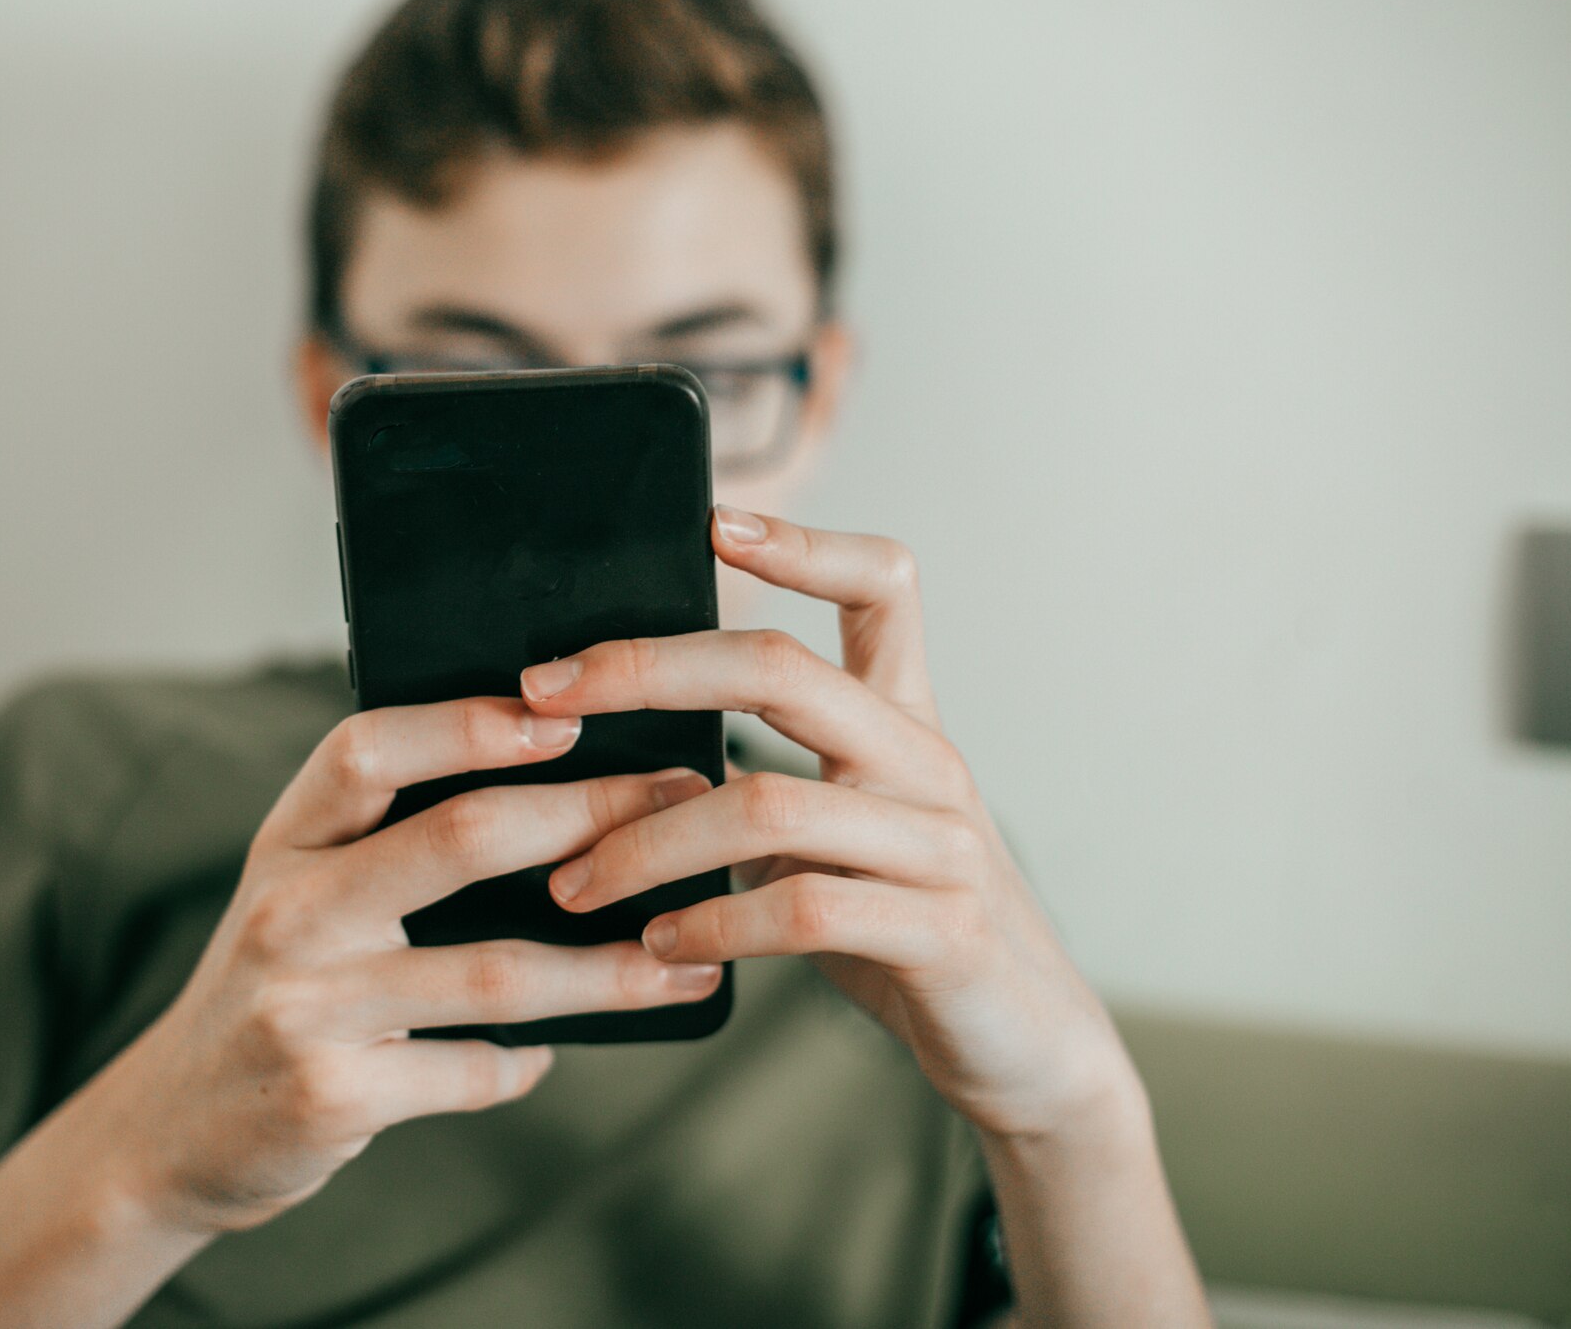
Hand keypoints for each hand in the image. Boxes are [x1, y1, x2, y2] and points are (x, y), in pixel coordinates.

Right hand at [104, 699, 721, 1232]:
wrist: (167, 1132)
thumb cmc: (270, 988)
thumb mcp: (297, 893)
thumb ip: (386, 844)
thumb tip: (559, 796)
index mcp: (285, 841)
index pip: (368, 748)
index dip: (469, 724)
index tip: (566, 715)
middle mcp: (287, 912)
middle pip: (457, 838)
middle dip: (589, 814)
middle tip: (680, 807)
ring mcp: (306, 1007)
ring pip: (494, 971)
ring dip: (607, 968)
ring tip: (684, 961)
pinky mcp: (332, 1096)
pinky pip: (470, 1071)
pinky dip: (525, 1063)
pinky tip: (551, 1054)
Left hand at [523, 506, 1137, 1140]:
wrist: (1026, 1047)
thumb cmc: (902, 932)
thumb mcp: (840, 840)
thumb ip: (765, 790)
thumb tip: (621, 758)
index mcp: (903, 722)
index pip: (883, 585)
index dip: (805, 544)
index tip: (714, 523)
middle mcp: (928, 761)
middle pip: (781, 670)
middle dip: (646, 672)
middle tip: (544, 693)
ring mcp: (942, 845)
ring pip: (768, 804)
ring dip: (645, 842)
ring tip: (575, 881)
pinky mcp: (943, 932)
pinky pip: (804, 909)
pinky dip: (712, 924)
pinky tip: (660, 943)